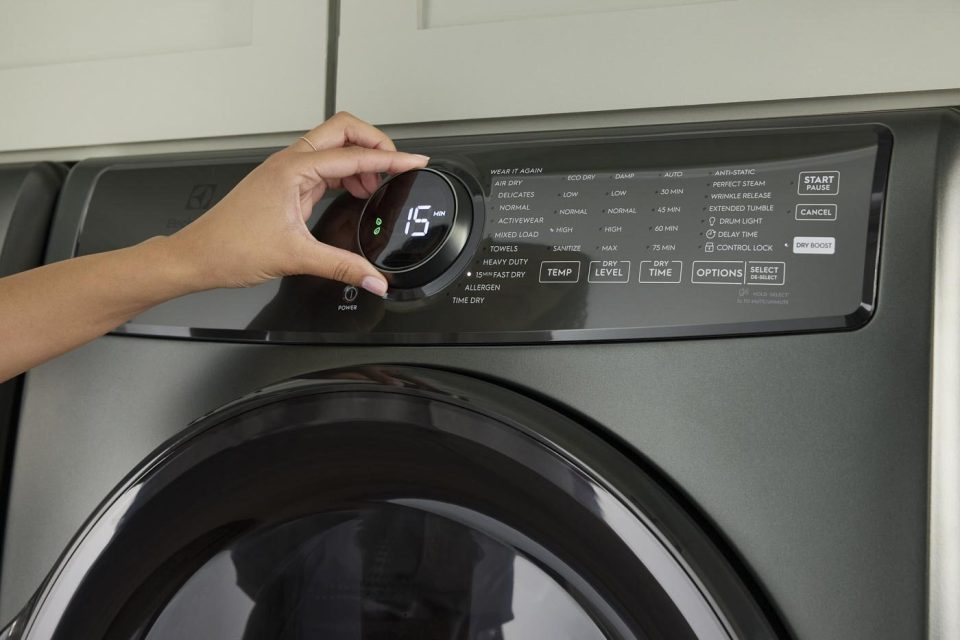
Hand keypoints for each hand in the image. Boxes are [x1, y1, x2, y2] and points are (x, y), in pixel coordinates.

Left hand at [168, 112, 428, 295]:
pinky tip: (354, 193)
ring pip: (333, 146)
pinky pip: (324, 167)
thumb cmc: (230, 248)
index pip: (353, 155)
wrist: (198, 256)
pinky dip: (345, 174)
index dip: (390, 158)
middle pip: (344, 131)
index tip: (415, 161)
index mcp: (292, 169)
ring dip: (360, 160)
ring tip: (377, 186)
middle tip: (398, 164)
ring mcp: (286, 171)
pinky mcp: (285, 184)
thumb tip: (375, 279)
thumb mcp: (296, 257)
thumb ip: (343, 267)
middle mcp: (289, 163)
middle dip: (375, 142)